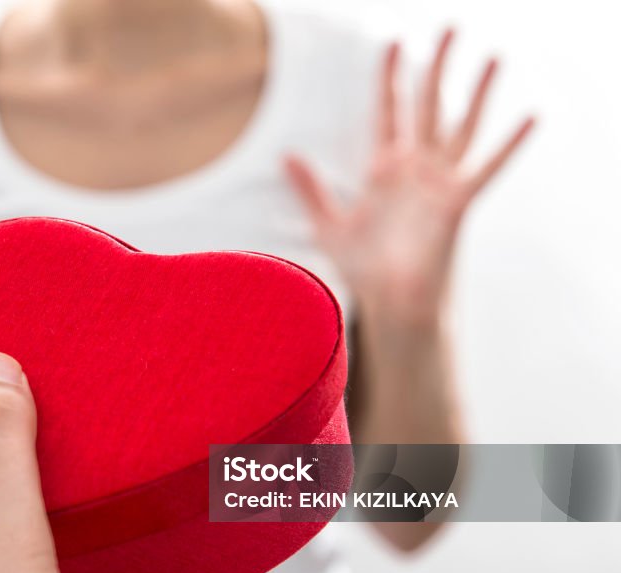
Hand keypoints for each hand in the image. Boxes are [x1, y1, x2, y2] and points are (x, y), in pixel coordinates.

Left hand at [285, 30, 534, 330]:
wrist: (389, 303)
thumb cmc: (364, 268)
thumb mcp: (329, 224)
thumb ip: (310, 188)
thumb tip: (285, 154)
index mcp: (384, 169)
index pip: (388, 111)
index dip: (390, 77)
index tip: (392, 44)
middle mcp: (415, 169)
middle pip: (427, 106)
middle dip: (436, 67)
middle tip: (447, 28)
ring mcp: (439, 183)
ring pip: (460, 126)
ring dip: (476, 93)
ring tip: (492, 57)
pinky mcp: (457, 203)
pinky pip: (487, 168)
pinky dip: (508, 145)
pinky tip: (530, 117)